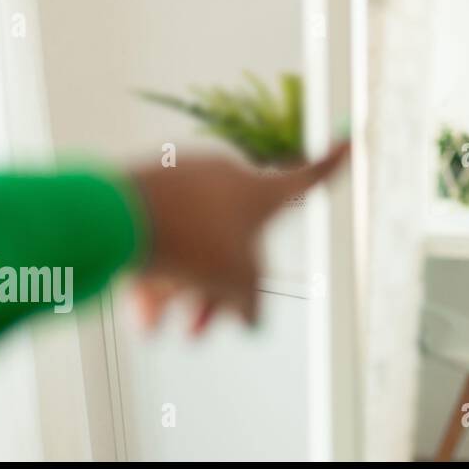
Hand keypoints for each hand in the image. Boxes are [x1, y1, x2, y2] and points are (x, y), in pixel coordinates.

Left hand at [127, 140, 350, 333]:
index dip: (334, 162)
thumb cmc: (194, 243)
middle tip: (197, 332)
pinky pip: (159, 232)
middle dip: (216, 290)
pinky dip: (154, 270)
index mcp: (262, 190)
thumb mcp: (236, 284)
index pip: (309, 176)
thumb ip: (251, 304)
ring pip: (192, 241)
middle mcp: (227, 177)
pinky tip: (137, 312)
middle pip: (235, 240)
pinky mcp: (143, 186)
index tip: (352, 136)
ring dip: (179, 289)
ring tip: (156, 328)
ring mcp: (183, 179)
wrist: (115, 215)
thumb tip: (249, 317)